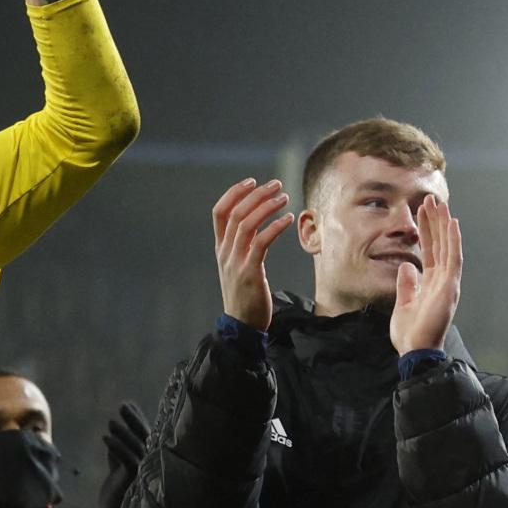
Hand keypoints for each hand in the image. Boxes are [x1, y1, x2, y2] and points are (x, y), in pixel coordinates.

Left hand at [101, 403, 150, 507]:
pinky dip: (116, 447)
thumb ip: (117, 456)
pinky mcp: (134, 480)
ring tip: (111, 421)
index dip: (137, 420)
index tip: (128, 406)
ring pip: (135, 446)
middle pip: (144, 437)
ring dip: (123, 432)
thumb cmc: (119, 500)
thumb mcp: (117, 472)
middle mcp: (150, 466)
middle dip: (134, 420)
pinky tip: (105, 437)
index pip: (144, 436)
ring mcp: (144, 473)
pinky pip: (127, 459)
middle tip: (123, 405)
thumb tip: (112, 439)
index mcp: (147, 463)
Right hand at [212, 179, 293, 330]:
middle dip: (256, 194)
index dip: (234, 193)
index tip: (252, 181)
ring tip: (284, 197)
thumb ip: (241, 247)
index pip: (219, 212)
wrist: (241, 326)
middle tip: (276, 184)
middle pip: (236, 212)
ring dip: (267, 206)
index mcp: (220, 248)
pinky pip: (261, 242)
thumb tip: (255, 226)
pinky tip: (287, 220)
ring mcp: (235, 261)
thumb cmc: (245, 296)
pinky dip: (275, 227)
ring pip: (247, 223)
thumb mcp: (237, 267)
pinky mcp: (250, 272)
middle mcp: (225, 252)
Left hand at [390, 195, 463, 354]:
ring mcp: (448, 282)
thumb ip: (406, 284)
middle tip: (431, 199)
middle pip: (439, 244)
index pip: (429, 250)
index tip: (421, 211)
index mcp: (432, 283)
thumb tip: (406, 265)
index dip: (426, 230)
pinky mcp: (450, 287)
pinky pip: (454, 258)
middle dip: (435, 221)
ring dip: (444, 224)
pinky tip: (452, 223)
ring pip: (448, 246)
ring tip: (439, 203)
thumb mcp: (403, 303)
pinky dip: (453, 240)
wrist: (414, 351)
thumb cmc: (410, 333)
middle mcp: (443, 280)